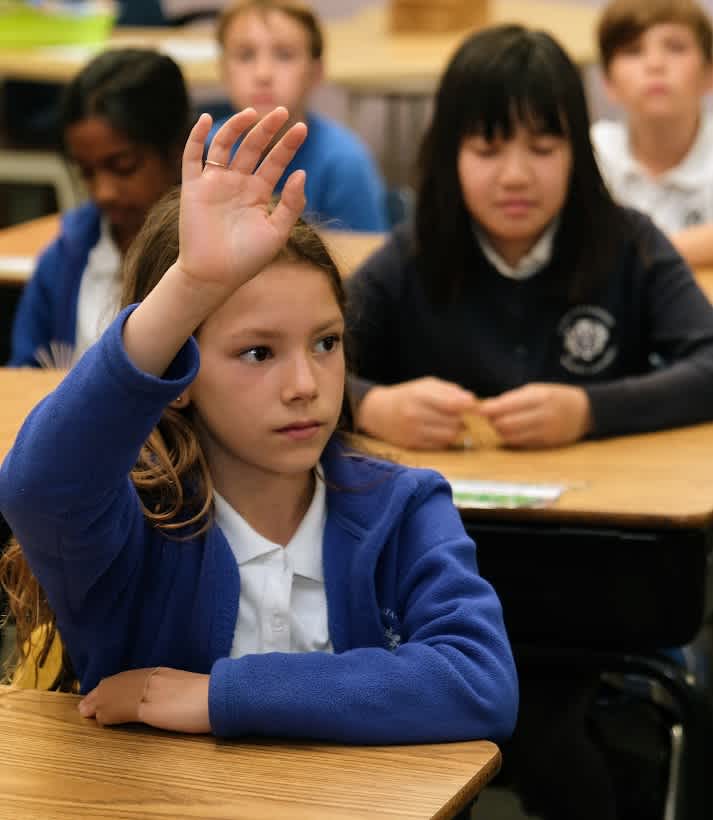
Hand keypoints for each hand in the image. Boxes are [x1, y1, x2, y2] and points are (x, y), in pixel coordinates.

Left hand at [79, 667, 210, 733]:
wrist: (221, 697)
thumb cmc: (213, 696)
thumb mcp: (189, 689)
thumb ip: (175, 692)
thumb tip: (171, 700)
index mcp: (164, 673)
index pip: (133, 676)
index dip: (116, 685)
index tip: (103, 691)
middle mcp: (154, 678)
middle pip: (121, 683)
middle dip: (102, 693)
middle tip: (86, 703)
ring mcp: (151, 691)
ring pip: (118, 694)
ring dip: (100, 703)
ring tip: (86, 712)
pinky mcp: (149, 707)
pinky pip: (123, 708)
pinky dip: (109, 713)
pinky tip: (101, 720)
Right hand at [176, 107, 306, 301]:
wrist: (214, 275)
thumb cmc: (247, 259)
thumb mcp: (276, 232)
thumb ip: (291, 204)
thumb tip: (302, 173)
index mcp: (258, 193)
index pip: (275, 162)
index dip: (288, 145)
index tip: (302, 128)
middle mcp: (237, 184)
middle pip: (253, 148)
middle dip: (267, 129)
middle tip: (282, 111)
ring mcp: (215, 183)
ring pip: (225, 145)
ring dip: (237, 127)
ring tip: (252, 113)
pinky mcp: (193, 187)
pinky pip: (192, 156)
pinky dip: (198, 137)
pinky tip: (208, 120)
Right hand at [357, 377, 477, 448]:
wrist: (378, 412)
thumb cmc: (407, 396)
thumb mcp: (426, 385)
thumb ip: (450, 391)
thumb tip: (472, 401)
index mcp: (419, 395)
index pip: (452, 404)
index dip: (468, 406)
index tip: (473, 405)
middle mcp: (415, 414)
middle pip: (454, 421)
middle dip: (461, 418)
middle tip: (457, 414)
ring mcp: (413, 432)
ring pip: (449, 435)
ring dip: (455, 430)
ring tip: (449, 423)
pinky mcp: (413, 445)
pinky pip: (440, 445)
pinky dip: (445, 439)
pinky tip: (439, 431)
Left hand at [478, 383, 591, 447]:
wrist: (585, 412)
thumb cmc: (556, 397)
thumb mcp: (537, 389)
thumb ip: (513, 398)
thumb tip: (488, 406)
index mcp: (539, 397)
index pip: (506, 406)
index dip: (489, 409)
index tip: (478, 409)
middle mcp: (543, 415)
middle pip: (505, 423)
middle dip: (493, 420)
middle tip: (489, 415)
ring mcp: (545, 432)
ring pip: (510, 436)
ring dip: (500, 430)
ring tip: (500, 422)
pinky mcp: (546, 444)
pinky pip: (520, 443)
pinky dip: (511, 437)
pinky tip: (512, 430)